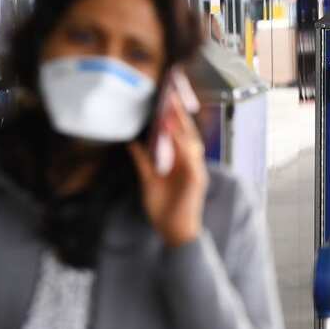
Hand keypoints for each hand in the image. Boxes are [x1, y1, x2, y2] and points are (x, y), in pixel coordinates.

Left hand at [128, 91, 208, 246]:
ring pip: (191, 143)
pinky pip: (191, 159)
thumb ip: (143, 161)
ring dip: (181, 126)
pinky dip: (183, 146)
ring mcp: (196, 171)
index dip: (175, 117)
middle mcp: (191, 164)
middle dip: (180, 115)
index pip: (179, 134)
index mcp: (182, 162)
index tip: (167, 99)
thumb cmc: (163, 209)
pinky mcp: (197, 180)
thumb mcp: (148, 181)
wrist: (173, 232)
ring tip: (170, 110)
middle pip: (188, 134)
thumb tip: (133, 142)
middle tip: (170, 95)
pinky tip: (174, 135)